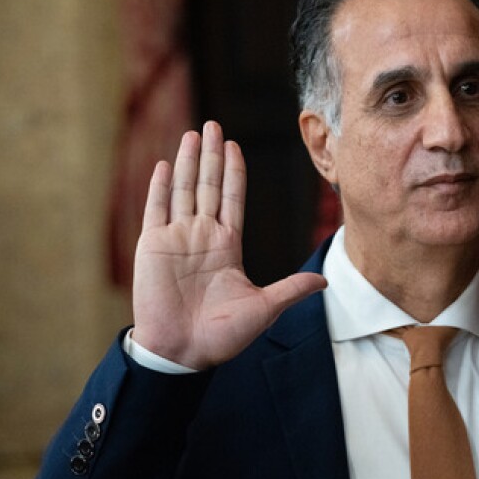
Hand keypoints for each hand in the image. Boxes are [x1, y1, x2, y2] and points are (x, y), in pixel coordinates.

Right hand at [131, 121, 326, 368]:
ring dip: (187, 161)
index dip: (233, 171)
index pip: (232, 198)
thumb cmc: (221, 335)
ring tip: (192, 134)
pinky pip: (155, 210)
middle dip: (210, 155)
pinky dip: (159, 186)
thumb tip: (326, 280)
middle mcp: (201, 236)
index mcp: (227, 245)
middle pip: (207, 185)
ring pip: (183, 190)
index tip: (235, 146)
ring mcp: (176, 239)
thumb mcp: (264, 308)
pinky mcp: (152, 247)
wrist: (182, 354)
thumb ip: (291, 289)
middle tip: (214, 125)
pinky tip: (164, 164)